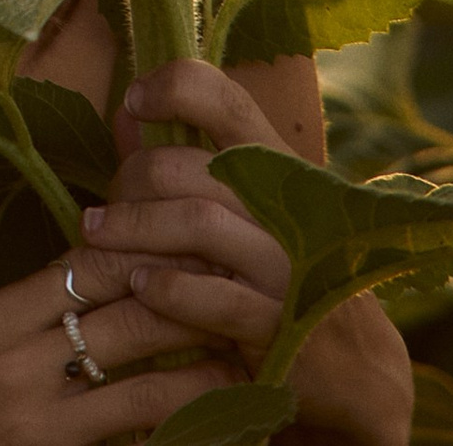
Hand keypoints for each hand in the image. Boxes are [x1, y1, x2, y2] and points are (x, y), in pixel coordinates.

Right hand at [0, 240, 231, 441]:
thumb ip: (39, 306)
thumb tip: (109, 265)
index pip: (86, 267)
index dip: (146, 253)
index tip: (190, 246)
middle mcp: (19, 359)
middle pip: (123, 317)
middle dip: (187, 305)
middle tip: (234, 295)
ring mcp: (42, 416)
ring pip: (143, 384)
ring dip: (202, 371)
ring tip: (241, 361)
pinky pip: (137, 439)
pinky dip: (181, 426)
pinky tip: (215, 419)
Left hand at [92, 62, 413, 445]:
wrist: (357, 366)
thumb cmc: (284, 271)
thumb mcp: (247, 209)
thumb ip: (185, 160)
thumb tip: (124, 112)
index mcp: (279, 166)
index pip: (227, 100)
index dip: (174, 86)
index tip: (134, 99)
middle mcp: (288, 207)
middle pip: (189, 167)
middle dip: (132, 180)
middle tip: (102, 206)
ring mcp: (288, 266)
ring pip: (196, 222)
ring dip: (133, 227)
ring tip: (95, 235)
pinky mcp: (283, 324)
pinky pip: (213, 297)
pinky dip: (167, 288)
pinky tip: (139, 286)